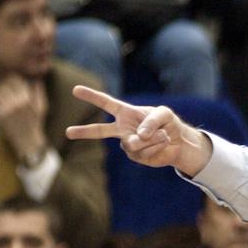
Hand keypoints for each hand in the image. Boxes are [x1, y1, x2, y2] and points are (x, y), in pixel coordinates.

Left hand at [0, 75, 47, 160]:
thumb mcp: (41, 107)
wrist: (27, 141)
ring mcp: (5, 109)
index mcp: (26, 99)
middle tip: (9, 90)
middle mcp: (15, 103)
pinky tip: (2, 107)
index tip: (15, 84)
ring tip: (6, 98)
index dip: (15, 80)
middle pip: (5, 84)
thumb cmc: (35, 123)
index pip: (16, 80)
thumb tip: (37, 79)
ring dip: (1, 93)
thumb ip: (39, 92)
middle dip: (7, 86)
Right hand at [66, 86, 212, 176]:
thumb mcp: (164, 113)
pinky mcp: (137, 156)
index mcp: (126, 113)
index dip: (91, 96)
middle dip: (84, 132)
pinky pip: (143, 151)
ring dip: (151, 139)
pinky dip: (156, 146)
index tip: (75, 90)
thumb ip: (151, 121)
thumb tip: (138, 136)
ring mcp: (129, 144)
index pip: (106, 103)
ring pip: (133, 143)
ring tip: (163, 135)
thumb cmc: (169, 123)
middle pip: (100, 131)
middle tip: (67, 132)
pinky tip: (162, 143)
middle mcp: (123, 129)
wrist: (179, 142)